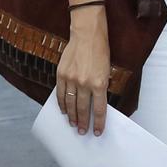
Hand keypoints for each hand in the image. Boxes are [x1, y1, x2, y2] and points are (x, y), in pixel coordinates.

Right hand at [57, 13, 111, 134]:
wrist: (87, 35)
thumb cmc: (101, 52)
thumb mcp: (107, 71)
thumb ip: (101, 87)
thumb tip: (96, 103)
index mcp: (99, 83)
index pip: (98, 109)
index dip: (97, 122)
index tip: (97, 132)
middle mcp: (84, 83)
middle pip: (82, 109)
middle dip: (83, 122)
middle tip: (82, 131)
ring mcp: (71, 79)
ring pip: (70, 103)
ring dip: (71, 116)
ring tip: (73, 124)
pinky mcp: (61, 74)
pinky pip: (60, 93)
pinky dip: (61, 104)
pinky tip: (63, 110)